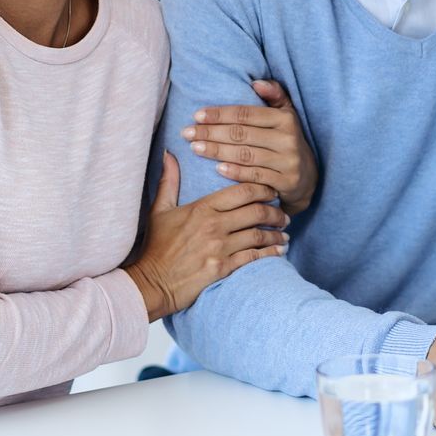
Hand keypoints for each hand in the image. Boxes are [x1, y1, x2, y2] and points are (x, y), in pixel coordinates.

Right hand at [127, 154, 288, 320]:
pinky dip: (270, 253)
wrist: (151, 282)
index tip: (272, 190)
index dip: (263, 188)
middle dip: (275, 212)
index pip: (242, 191)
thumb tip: (168, 153)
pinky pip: (253, 257)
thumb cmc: (156, 246)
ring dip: (276, 234)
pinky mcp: (222, 268)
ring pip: (259, 235)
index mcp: (203, 208)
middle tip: (284, 215)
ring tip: (285, 234)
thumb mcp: (159, 209)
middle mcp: (215, 225)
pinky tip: (279, 251)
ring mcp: (220, 248)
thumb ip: (168, 180)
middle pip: (257, 211)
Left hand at [181, 79, 318, 211]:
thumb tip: (256, 82)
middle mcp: (288, 139)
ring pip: (245, 154)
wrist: (308, 179)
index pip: (246, 114)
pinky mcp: (286, 183)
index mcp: (286, 118)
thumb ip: (275, 95)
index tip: (197, 115)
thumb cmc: (288, 141)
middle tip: (187, 133)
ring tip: (194, 148)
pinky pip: (255, 176)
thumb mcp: (287, 115)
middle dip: (211, 132)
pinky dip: (235, 172)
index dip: (220, 114)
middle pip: (242, 134)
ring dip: (217, 151)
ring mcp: (287, 162)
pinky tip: (217, 168)